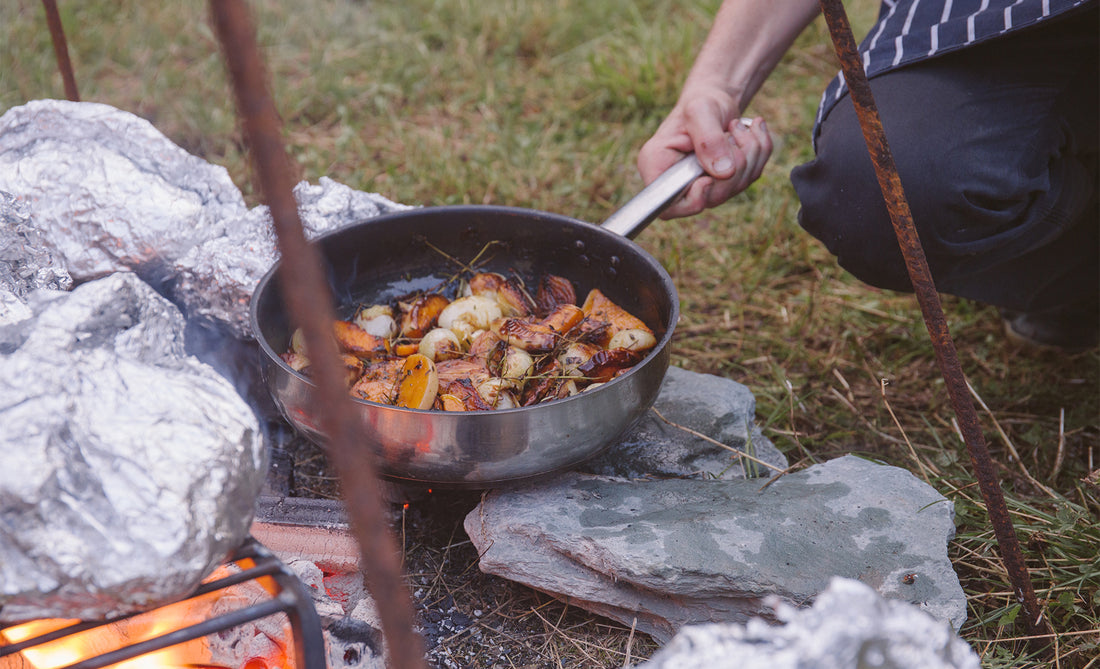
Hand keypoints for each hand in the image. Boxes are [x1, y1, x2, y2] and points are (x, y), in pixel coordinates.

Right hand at [637, 91, 771, 218]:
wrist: (714, 98)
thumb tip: (724, 172)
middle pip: (711, 198)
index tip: (708, 179)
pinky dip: (759, 150)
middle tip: (732, 132)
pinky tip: (751, 130)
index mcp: (657, 167)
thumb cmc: (700, 102)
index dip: (694, 200)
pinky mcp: (726, 181)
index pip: (670, 206)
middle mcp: (678, 182)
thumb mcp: (700, 112)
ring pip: (735, 187)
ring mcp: (703, 185)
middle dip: (733, 164)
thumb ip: (708, 140)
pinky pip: (752, 176)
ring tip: (738, 126)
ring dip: (749, 152)